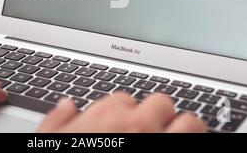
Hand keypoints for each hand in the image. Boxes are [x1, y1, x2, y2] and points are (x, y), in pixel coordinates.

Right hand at [39, 93, 205, 132]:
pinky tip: (185, 148)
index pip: (124, 99)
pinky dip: (192, 144)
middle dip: (158, 115)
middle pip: (162, 103)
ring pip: (191, 122)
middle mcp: (139, 128)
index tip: (121, 128)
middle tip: (153, 131)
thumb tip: (67, 106)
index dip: (124, 114)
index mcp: (107, 119)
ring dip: (185, 129)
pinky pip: (197, 145)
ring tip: (176, 136)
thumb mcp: (49, 144)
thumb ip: (57, 122)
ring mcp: (161, 144)